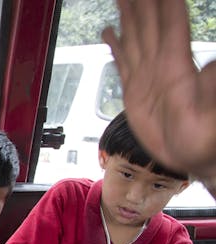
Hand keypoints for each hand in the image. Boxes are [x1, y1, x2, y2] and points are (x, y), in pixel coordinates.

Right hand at [103, 0, 215, 181]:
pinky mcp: (135, 91)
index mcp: (177, 66)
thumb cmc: (205, 139)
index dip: (163, 2)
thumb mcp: (211, 114)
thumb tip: (214, 64)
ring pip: (134, 37)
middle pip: (150, 23)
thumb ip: (212, 87)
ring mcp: (147, 77)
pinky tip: (109, 32)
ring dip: (128, 15)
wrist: (193, 157)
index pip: (170, 24)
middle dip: (141, 1)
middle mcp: (161, 66)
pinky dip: (115, 45)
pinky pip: (122, 62)